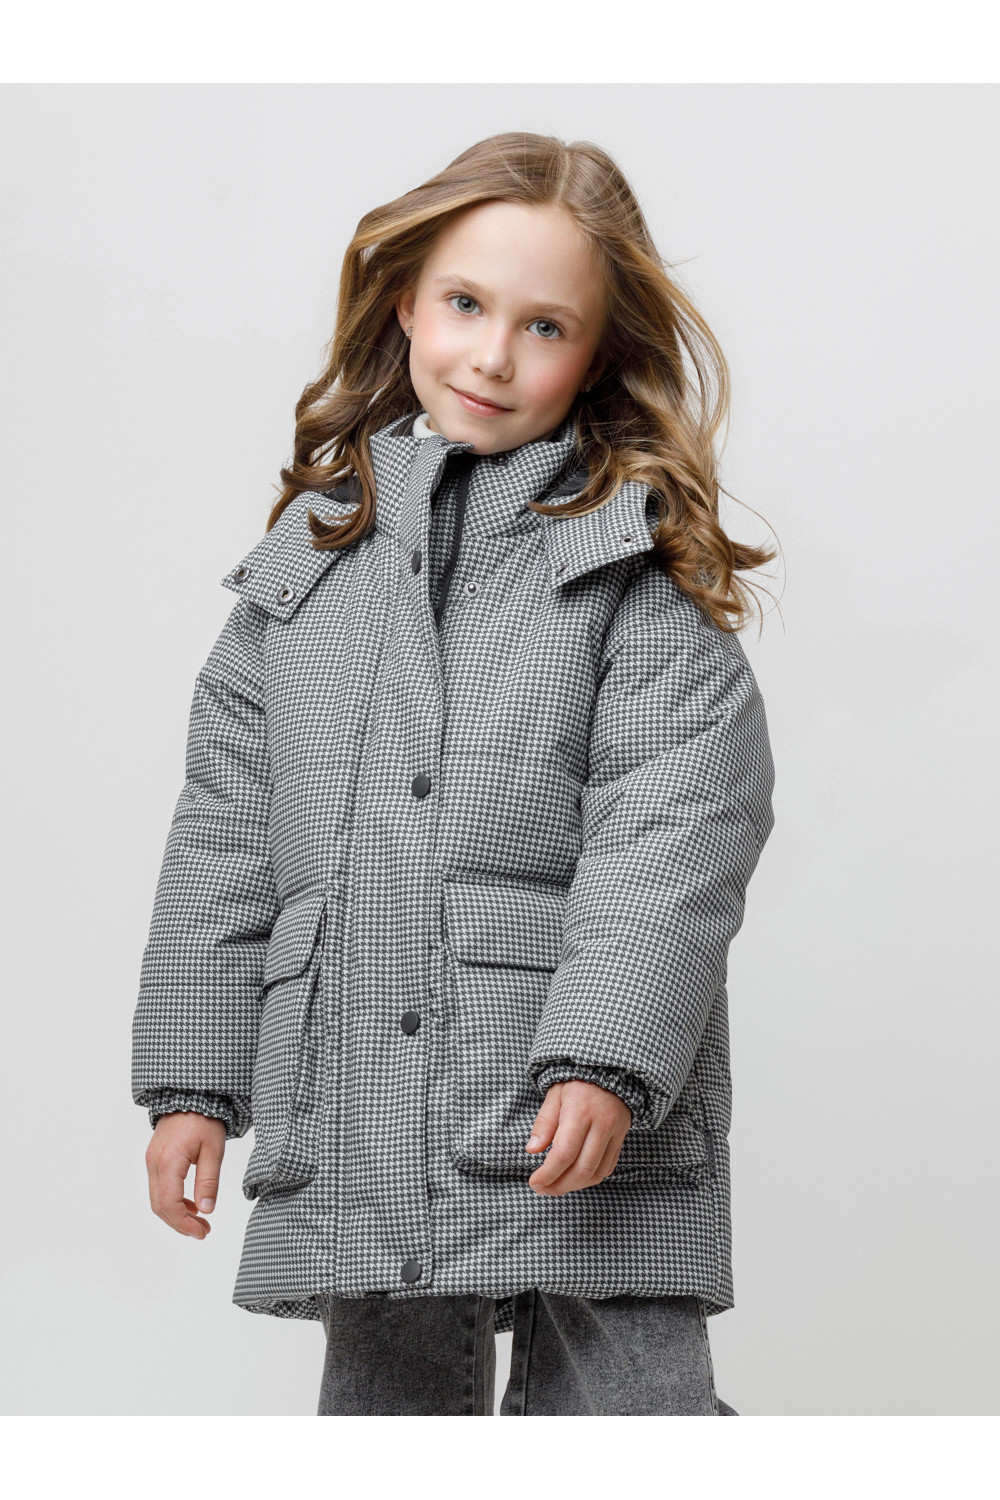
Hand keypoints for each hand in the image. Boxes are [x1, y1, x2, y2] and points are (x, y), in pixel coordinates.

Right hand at [145, 1113, 225, 1238]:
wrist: (191, 1095)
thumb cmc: (204, 1119)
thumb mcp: (213, 1150)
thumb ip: (209, 1181)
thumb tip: (206, 1210)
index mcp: (169, 1161)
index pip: (169, 1204)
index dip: (183, 1223)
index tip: (201, 1232)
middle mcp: (154, 1163)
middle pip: (159, 1206)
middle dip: (180, 1224)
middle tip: (203, 1231)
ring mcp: (152, 1161)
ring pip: (157, 1199)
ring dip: (176, 1214)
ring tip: (200, 1222)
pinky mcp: (155, 1159)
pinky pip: (159, 1187)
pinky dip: (173, 1201)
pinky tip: (192, 1204)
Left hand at [525, 1080, 630, 1195]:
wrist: (610, 1068)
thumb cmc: (576, 1081)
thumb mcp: (554, 1094)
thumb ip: (544, 1123)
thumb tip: (532, 1150)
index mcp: (580, 1111)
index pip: (564, 1153)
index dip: (548, 1174)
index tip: (534, 1182)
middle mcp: (602, 1124)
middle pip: (582, 1169)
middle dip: (560, 1185)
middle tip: (542, 1189)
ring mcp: (616, 1132)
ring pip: (597, 1173)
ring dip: (575, 1185)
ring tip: (556, 1185)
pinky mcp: (622, 1137)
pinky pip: (608, 1167)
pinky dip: (591, 1178)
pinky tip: (575, 1176)